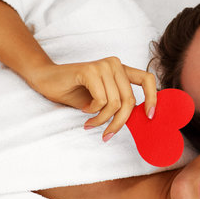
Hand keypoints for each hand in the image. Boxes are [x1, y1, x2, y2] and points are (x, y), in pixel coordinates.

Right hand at [28, 57, 156, 141]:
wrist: (46, 80)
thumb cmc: (75, 92)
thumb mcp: (103, 100)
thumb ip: (120, 104)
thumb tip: (141, 119)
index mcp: (122, 70)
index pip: (147, 79)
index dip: (152, 98)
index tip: (149, 116)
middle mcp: (115, 64)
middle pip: (129, 100)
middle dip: (119, 122)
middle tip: (108, 134)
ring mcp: (103, 66)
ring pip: (115, 103)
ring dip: (102, 119)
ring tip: (91, 121)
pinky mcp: (90, 70)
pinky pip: (101, 100)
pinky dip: (93, 111)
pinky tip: (84, 108)